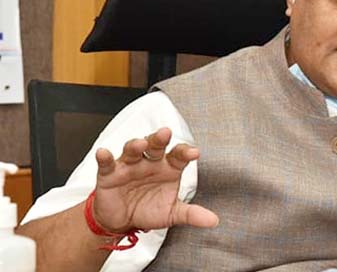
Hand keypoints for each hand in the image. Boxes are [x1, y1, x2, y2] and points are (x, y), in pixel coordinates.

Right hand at [92, 127, 217, 232]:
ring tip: (140, 143)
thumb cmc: (149, 209)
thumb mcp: (172, 213)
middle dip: (160, 139)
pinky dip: (104, 158)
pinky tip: (104, 153)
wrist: (122, 221)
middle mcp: (150, 162)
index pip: (179, 155)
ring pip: (132, 150)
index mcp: (168, 167)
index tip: (194, 153)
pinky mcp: (110, 174)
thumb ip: (192, 214)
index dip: (186, 152)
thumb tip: (213, 221)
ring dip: (135, 145)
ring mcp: (130, 166)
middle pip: (155, 146)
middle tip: (166, 133)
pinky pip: (107, 163)